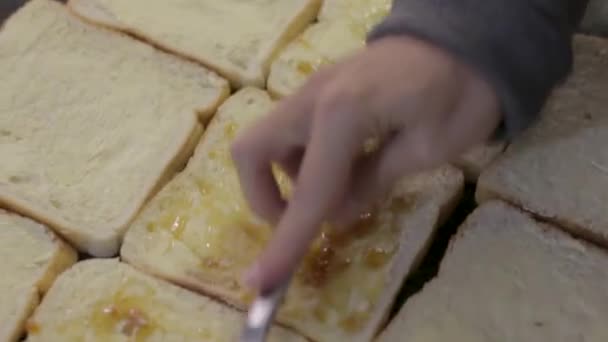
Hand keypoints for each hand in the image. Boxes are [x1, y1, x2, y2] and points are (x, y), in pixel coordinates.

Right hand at [231, 35, 500, 291]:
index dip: (285, 242)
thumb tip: (336, 214)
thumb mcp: (427, 149)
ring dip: (289, 178)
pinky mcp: (322, 91)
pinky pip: (292, 132)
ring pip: (269, 142)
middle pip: (252, 151)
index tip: (260, 283)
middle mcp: (312, 98)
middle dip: (265, 197)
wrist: (468, 39)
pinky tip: (345, 166)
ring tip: (341, 190)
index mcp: (341, 114)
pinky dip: (304, 160)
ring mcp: (313, 90)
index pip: (307, 192)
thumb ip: (371, 181)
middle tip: (306, 218)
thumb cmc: (461, 93)